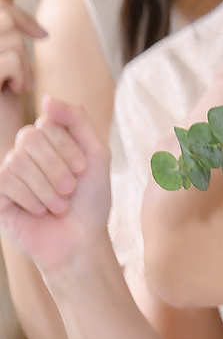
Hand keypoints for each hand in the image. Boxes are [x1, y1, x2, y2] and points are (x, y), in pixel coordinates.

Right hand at [0, 0, 44, 136]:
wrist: (0, 141)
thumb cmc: (2, 98)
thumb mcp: (6, 54)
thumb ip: (4, 16)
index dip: (15, 11)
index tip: (40, 34)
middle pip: (4, 17)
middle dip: (21, 36)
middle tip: (20, 68)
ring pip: (10, 36)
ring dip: (22, 61)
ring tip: (14, 83)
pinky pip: (9, 58)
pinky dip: (19, 74)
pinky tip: (12, 91)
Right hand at [0, 97, 110, 272]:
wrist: (80, 240)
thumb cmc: (91, 199)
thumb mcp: (96, 154)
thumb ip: (76, 121)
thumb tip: (45, 99)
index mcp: (50, 140)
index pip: (47, 123)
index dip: (68, 148)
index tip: (84, 169)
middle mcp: (26, 153)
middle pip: (29, 138)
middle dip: (57, 167)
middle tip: (70, 189)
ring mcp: (9, 173)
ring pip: (17, 161)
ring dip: (46, 187)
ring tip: (59, 204)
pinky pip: (6, 181)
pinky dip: (31, 198)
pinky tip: (40, 211)